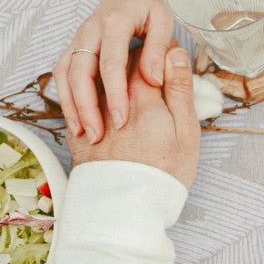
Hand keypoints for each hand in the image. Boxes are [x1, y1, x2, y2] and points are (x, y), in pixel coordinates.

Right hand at [54, 0, 181, 142]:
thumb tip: (152, 81)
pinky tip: (75, 117)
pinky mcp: (75, 44)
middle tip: (97, 135)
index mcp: (114, 23)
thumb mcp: (164, 21)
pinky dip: (65, 95)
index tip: (121, 120)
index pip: (111, 65)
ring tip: (82, 133)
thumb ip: (157, 49)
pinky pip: (63, 71)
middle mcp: (90, 30)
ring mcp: (79, 37)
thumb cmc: (152, 3)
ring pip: (65, 74)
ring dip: (71, 105)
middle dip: (86, 107)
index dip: (115, 95)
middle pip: (81, 73)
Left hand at [66, 45, 199, 188]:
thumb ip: (179, 88)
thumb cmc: (165, 171)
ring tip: (132, 93)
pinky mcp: (77, 135)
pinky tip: (109, 111)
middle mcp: (110, 101)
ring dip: (114, 80)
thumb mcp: (186, 130)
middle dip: (136, 62)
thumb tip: (175, 52)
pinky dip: (95, 101)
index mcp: (141, 96)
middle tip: (153, 74)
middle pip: (119, 65)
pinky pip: (81, 105)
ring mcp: (91, 117)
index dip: (159, 52)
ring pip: (98, 82)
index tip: (169, 59)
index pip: (146, 55)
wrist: (128, 211)